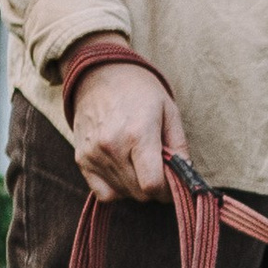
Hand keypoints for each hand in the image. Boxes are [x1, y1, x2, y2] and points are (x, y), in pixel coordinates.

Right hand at [69, 59, 187, 204]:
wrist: (100, 74)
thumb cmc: (140, 91)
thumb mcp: (169, 111)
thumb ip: (179, 147)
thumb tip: (186, 178)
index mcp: (138, 134)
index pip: (152, 185)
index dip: (167, 190)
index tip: (173, 181)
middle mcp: (112, 147)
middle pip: (139, 193)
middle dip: (155, 188)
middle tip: (158, 169)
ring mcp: (94, 155)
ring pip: (123, 194)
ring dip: (136, 186)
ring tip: (140, 162)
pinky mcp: (81, 159)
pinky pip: (102, 193)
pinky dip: (116, 189)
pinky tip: (124, 170)